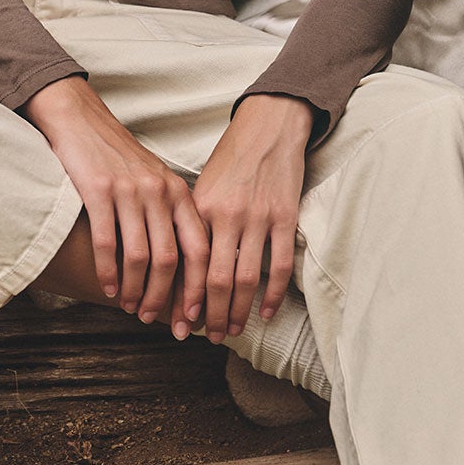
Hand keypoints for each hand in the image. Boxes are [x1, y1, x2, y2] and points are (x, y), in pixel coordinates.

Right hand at [21, 75, 210, 332]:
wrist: (81, 120)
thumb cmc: (119, 159)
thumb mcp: (155, 181)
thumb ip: (170, 216)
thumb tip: (181, 268)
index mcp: (178, 192)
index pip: (199, 249)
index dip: (198, 288)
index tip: (194, 316)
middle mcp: (159, 192)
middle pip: (171, 259)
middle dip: (165, 298)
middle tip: (157, 321)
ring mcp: (129, 191)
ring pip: (139, 256)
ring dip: (135, 290)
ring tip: (130, 308)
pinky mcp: (98, 191)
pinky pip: (107, 242)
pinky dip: (109, 272)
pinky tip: (108, 288)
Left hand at [188, 93, 313, 341]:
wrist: (268, 127)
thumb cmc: (231, 159)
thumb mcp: (202, 187)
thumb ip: (192, 223)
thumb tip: (178, 266)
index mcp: (201, 208)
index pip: (190, 265)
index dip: (184, 299)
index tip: (180, 322)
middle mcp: (228, 216)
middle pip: (217, 280)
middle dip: (210, 315)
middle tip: (208, 337)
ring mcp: (258, 218)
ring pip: (246, 279)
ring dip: (238, 311)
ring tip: (232, 330)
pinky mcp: (285, 218)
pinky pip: (278, 265)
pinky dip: (271, 294)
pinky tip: (264, 311)